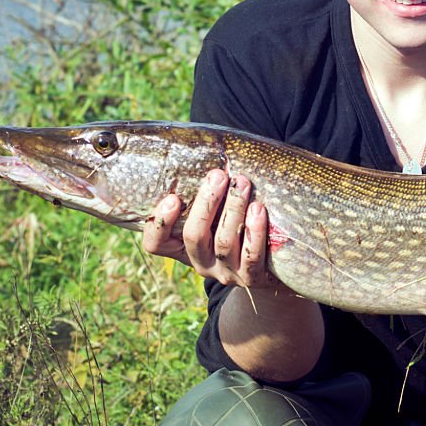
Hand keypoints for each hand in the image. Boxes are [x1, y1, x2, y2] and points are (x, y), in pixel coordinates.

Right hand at [143, 168, 273, 288]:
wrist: (269, 264)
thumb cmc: (236, 224)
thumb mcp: (214, 214)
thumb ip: (204, 193)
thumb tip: (206, 146)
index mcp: (183, 248)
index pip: (155, 244)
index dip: (160, 223)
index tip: (172, 197)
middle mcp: (201, 262)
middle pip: (194, 237)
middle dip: (206, 203)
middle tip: (218, 175)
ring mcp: (226, 273)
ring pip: (223, 243)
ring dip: (233, 209)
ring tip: (243, 183)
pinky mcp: (252, 279)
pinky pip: (252, 257)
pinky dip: (255, 231)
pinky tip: (259, 209)